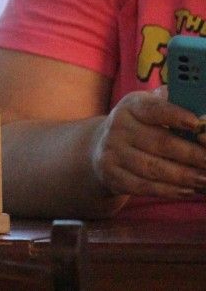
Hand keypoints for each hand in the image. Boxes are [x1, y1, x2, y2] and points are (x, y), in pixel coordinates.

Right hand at [90, 89, 205, 198]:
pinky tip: (188, 191)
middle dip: (191, 154)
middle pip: (159, 142)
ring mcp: (112, 152)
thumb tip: (203, 112)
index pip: (153, 109)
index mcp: (131, 106)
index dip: (175, 116)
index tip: (197, 124)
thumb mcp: (150, 110)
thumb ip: (174, 105)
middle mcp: (118, 127)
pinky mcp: (112, 175)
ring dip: (184, 176)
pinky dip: (169, 191)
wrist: (101, 148)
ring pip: (153, 168)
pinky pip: (143, 186)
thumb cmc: (140, 127)